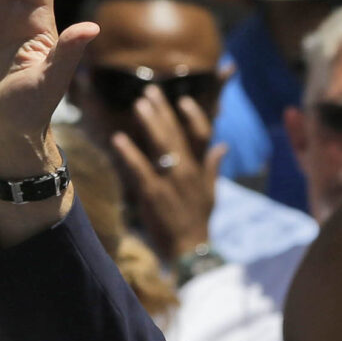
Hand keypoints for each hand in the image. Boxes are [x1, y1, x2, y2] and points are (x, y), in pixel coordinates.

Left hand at [107, 84, 221, 260]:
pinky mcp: (153, 193)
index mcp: (200, 169)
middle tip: (149, 91)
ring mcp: (170, 181)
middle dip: (162, 111)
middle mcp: (187, 171)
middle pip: (176, 133)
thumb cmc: (198, 220)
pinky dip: (128, 152)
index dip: (193, 115)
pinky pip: (139, 168)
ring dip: (149, 123)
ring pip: (160, 145)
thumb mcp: (211, 192)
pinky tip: (117, 138)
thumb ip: (213, 166)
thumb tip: (224, 146)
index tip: (182, 99)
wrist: (189, 249)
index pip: (202, 134)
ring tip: (138, 105)